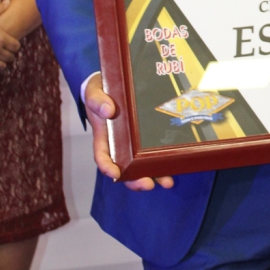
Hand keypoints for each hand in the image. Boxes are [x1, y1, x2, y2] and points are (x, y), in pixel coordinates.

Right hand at [0, 1, 19, 74]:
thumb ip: (0, 8)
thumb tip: (9, 0)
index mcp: (2, 38)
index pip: (17, 47)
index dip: (15, 45)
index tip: (11, 44)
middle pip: (11, 57)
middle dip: (9, 54)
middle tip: (5, 51)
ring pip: (2, 66)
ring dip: (1, 62)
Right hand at [85, 73, 174, 191]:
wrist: (112, 85)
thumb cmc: (100, 93)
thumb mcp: (93, 93)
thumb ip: (97, 101)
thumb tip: (108, 110)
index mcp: (103, 137)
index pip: (102, 156)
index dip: (107, 167)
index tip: (115, 174)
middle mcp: (119, 145)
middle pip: (124, 169)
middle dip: (135, 180)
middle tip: (147, 184)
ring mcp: (133, 143)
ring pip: (142, 166)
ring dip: (154, 176)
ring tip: (167, 182)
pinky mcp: (146, 138)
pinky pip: (154, 153)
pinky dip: (164, 162)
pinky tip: (176, 166)